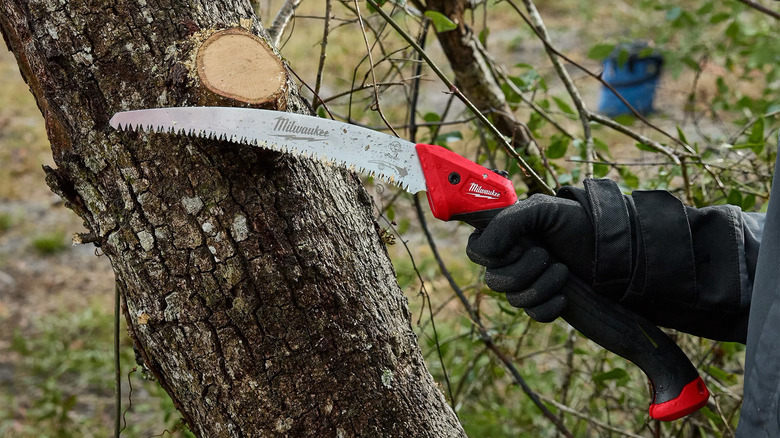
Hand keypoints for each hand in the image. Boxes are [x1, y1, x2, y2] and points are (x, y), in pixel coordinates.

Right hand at [467, 194, 595, 321]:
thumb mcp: (543, 210)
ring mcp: (529, 283)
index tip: (515, 246)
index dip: (490, 253)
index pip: (476, 251)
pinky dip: (549, 307)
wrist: (618, 248)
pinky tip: (565, 296)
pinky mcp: (546, 303)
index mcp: (508, 235)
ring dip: (541, 286)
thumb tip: (485, 250)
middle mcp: (514, 260)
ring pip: (514, 299)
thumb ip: (508, 222)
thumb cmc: (580, 222)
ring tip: (563, 270)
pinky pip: (533, 314)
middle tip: (546, 254)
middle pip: (493, 280)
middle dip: (522, 270)